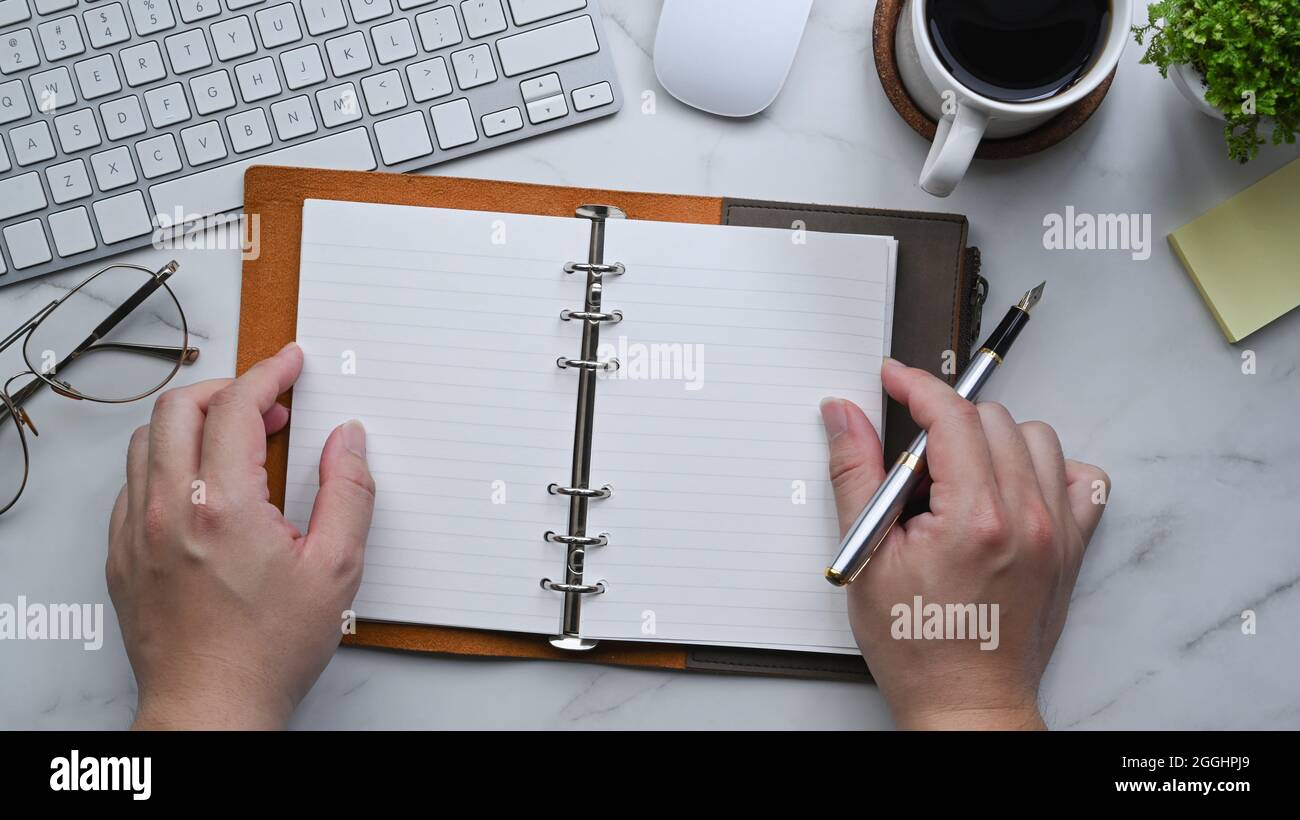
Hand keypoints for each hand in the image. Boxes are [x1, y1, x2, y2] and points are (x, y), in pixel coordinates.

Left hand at [107, 342, 374, 728]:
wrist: (212, 707)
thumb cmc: (267, 650)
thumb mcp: (336, 569)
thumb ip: (349, 493)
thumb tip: (348, 440)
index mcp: (222, 506)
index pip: (236, 407)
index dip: (268, 373)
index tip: (289, 363)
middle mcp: (168, 509)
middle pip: (179, 408)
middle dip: (227, 388)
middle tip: (268, 403)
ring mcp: (137, 531)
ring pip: (147, 441)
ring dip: (193, 423)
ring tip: (237, 441)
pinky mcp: (123, 555)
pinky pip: (133, 484)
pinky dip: (167, 463)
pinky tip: (202, 485)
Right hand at [820, 358, 1107, 729]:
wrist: (967, 703)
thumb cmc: (917, 644)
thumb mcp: (866, 558)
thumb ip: (856, 475)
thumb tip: (843, 415)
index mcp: (974, 519)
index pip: (952, 417)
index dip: (916, 386)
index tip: (893, 379)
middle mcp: (1027, 519)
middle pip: (993, 419)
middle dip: (946, 420)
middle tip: (912, 458)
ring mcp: (1057, 533)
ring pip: (1037, 438)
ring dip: (995, 438)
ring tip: (960, 474)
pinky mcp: (1072, 549)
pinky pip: (1082, 479)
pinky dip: (1048, 469)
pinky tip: (1013, 488)